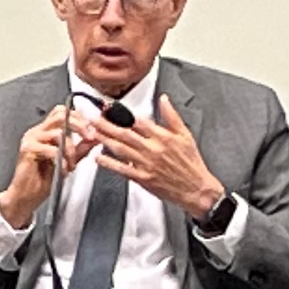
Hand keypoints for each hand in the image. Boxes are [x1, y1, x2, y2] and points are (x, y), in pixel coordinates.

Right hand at [0, 105, 86, 234]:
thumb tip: (94, 138)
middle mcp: (37, 131)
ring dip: (70, 149)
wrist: (26, 196)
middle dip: (79, 125)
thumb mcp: (68, 161)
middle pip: (61, 115)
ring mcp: (31, 139)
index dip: (80, 118)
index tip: (93, 130)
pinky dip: (61, 160)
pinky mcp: (27, 149)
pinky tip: (62, 169)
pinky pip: (50, 149)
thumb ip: (80, 148)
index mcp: (45, 131)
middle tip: (90, 136)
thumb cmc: (43, 181)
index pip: (63, 113)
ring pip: (57, 133)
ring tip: (71, 164)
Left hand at [93, 96, 225, 223]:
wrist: (196, 188)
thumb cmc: (191, 163)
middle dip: (106, 125)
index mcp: (163, 136)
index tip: (109, 108)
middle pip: (125, 133)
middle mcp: (153, 149)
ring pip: (121, 149)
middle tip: (92, 118)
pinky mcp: (143, 178)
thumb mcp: (185, 135)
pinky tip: (99, 158)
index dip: (122, 114)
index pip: (138, 121)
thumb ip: (172, 116)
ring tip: (91, 132)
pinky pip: (123, 169)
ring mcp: (146, 164)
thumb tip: (164, 99)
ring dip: (104, 140)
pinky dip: (110, 163)